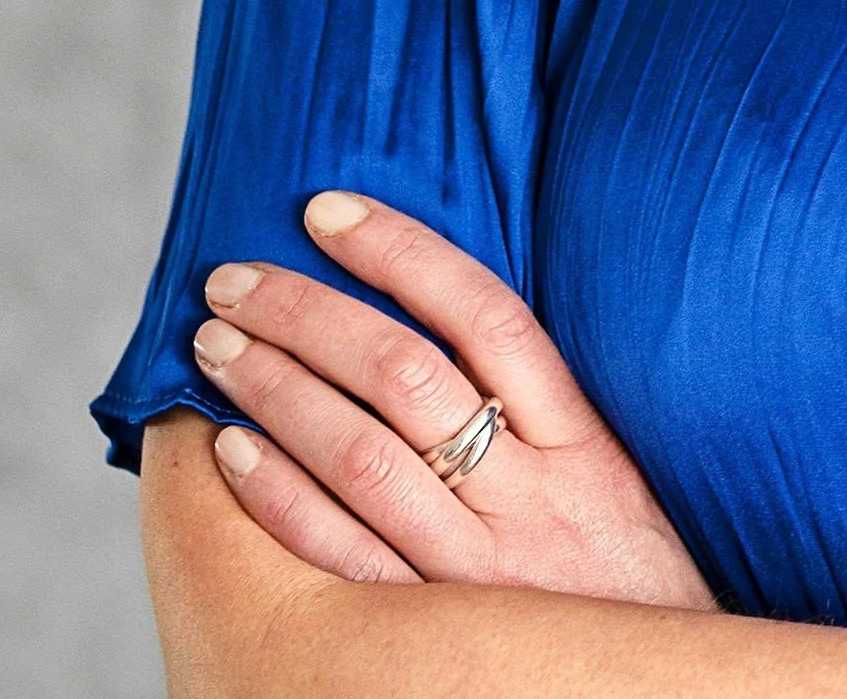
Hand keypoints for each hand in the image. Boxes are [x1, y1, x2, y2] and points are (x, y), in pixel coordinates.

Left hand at [188, 190, 714, 608]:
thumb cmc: (629, 585)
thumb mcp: (614, 479)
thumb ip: (545, 409)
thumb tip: (446, 312)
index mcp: (582, 444)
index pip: (485, 317)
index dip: (403, 253)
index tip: (328, 210)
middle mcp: (530, 497)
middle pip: (405, 376)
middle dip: (310, 314)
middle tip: (235, 277)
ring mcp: (476, 572)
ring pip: (361, 457)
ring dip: (277, 390)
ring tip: (216, 345)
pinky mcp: (431, 635)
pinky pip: (340, 557)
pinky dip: (278, 498)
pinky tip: (230, 450)